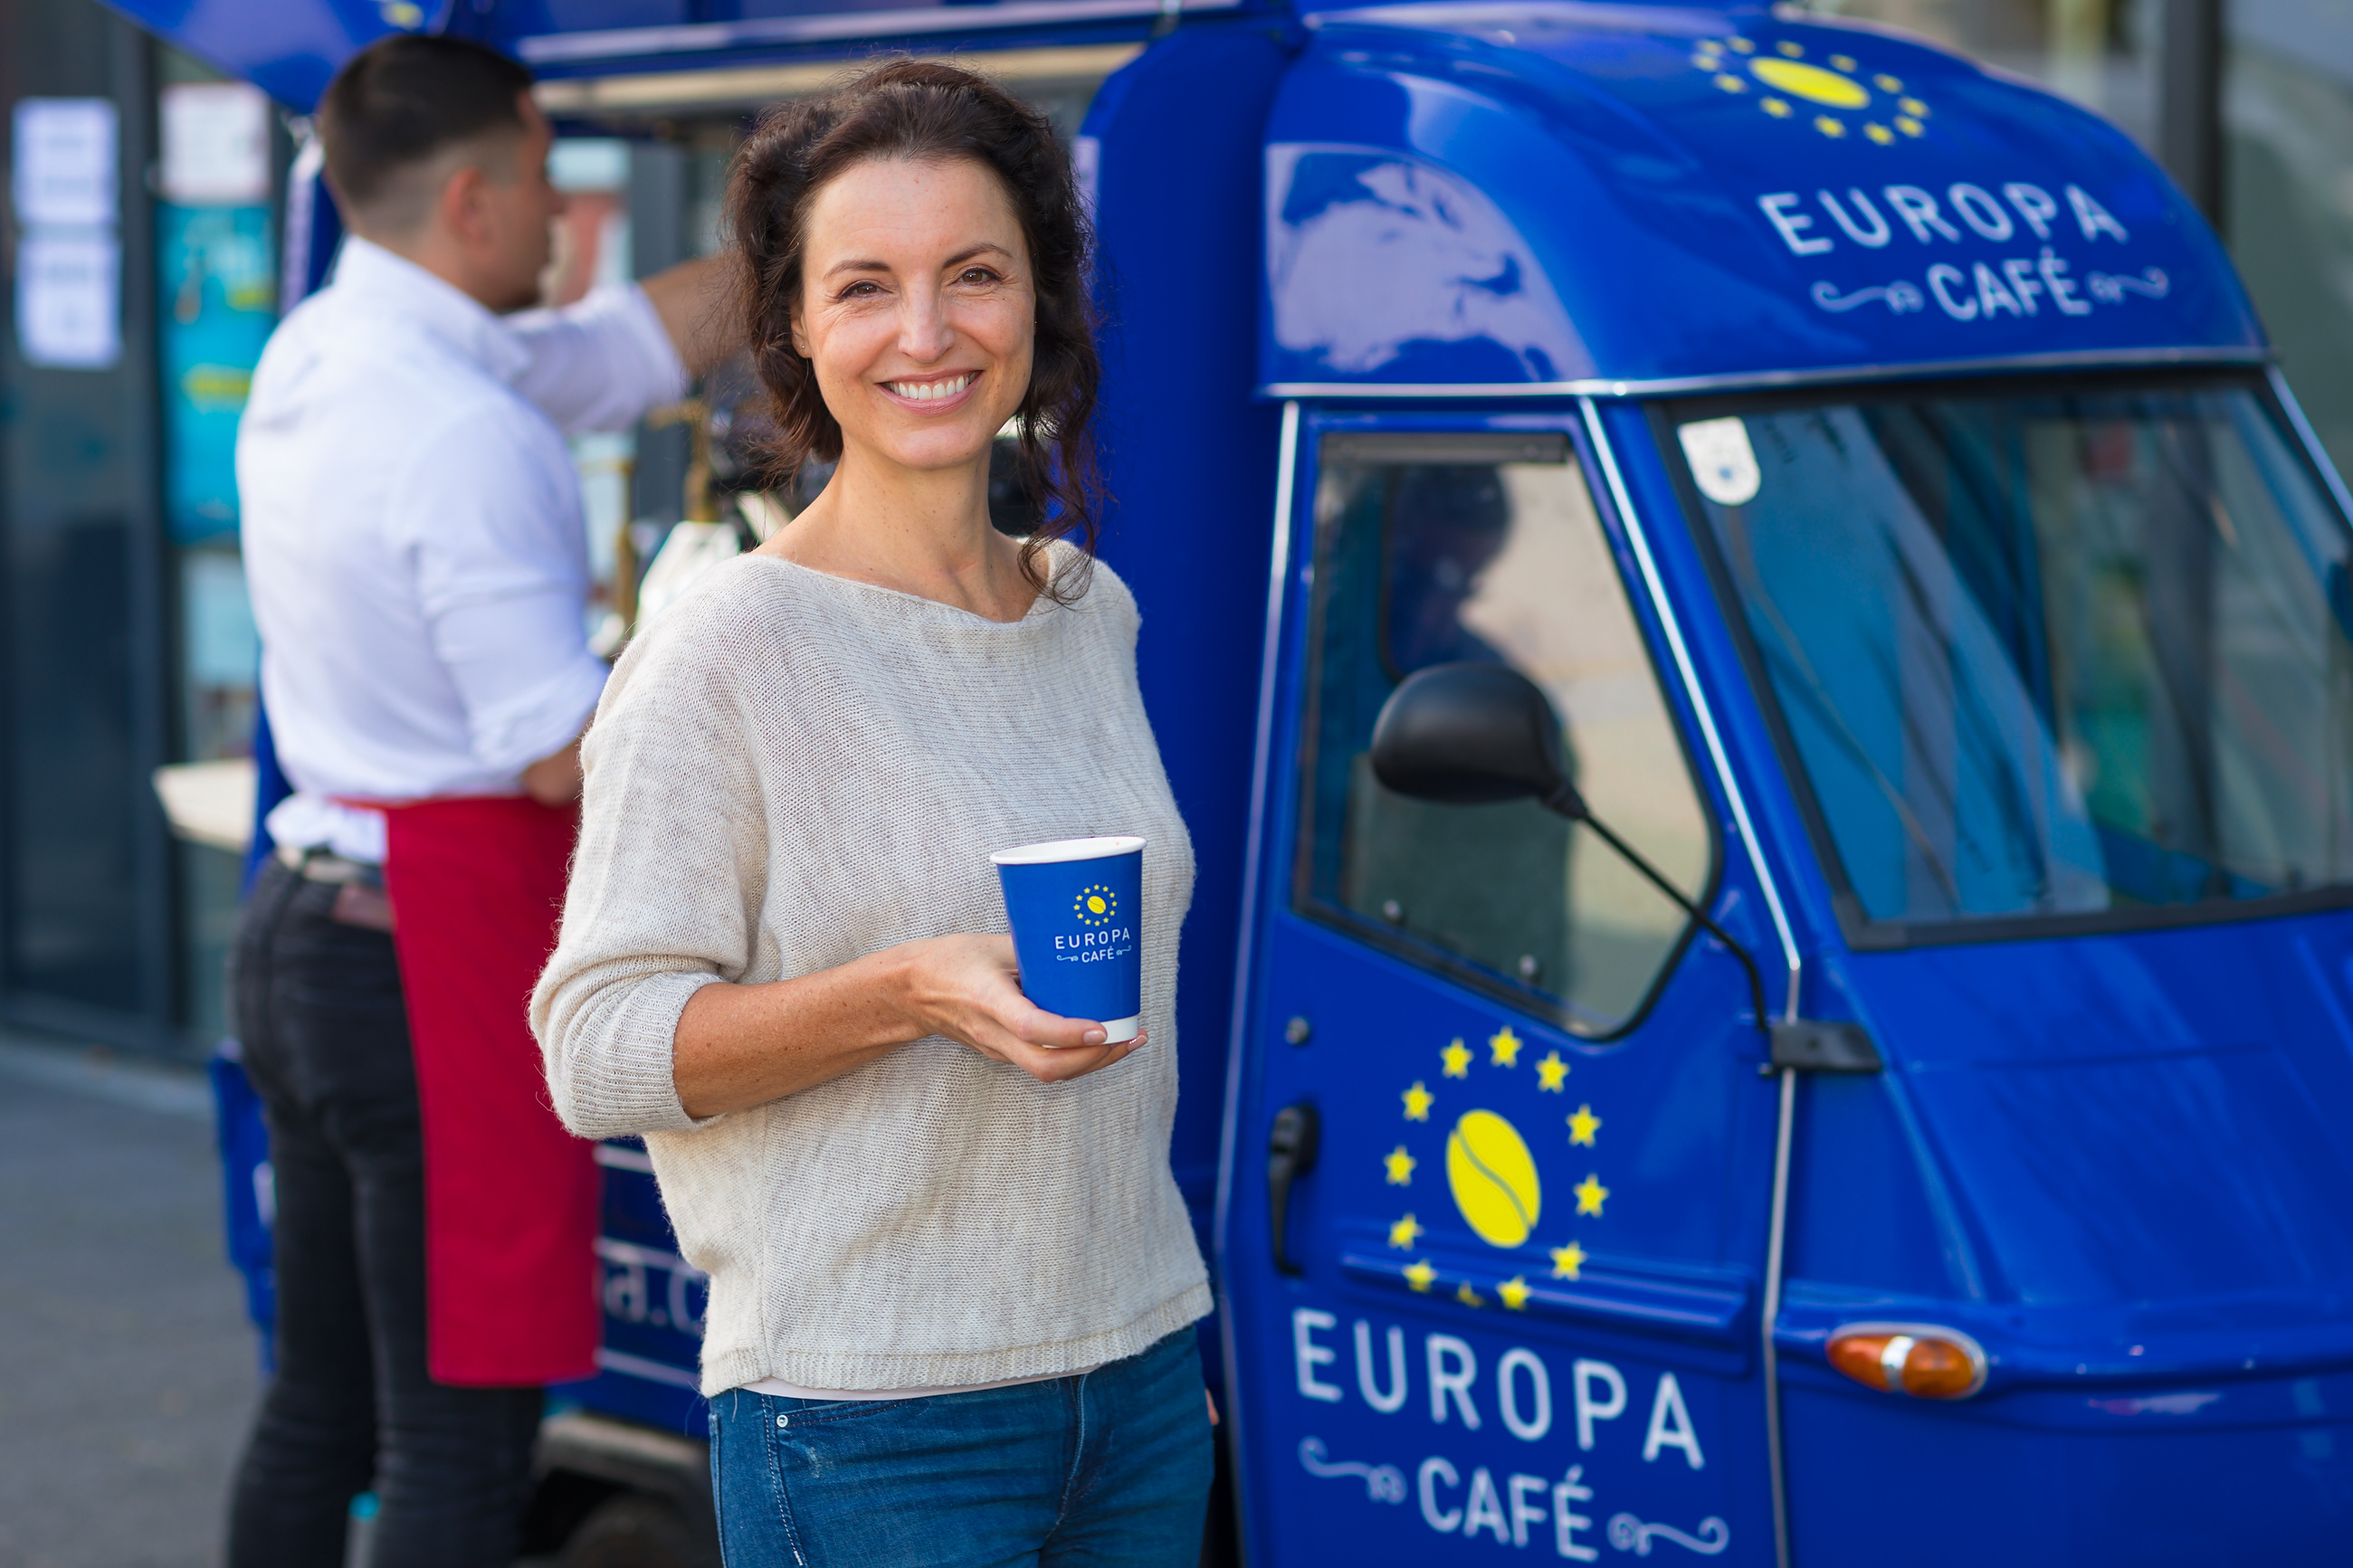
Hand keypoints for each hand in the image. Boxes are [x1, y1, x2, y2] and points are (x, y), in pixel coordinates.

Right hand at [888, 933, 1144, 1083]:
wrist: (909, 991)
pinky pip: (1041, 1065)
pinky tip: (1098, 1043)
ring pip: (1047, 1072)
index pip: (1032, 1029)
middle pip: (1047, 1067)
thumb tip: (1084, 950)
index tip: (1103, 1027)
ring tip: (1125, 1042)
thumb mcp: (993, 945)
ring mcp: (996, 1048)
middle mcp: (992, 1033)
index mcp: (987, 1001)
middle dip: (1095, 1059)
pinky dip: (1074, 1059)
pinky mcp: (1001, 1052)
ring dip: (1090, 1063)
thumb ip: (1036, 951)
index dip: (1070, 1034)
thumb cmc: (950, 960)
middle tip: (1128, 1038)